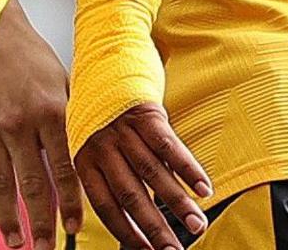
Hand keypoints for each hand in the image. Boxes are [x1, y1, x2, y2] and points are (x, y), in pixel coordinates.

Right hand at [0, 5, 83, 248]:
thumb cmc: (32, 58)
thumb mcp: (63, 83)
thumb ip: (72, 121)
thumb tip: (89, 157)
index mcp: (49, 111)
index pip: (63, 167)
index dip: (68, 201)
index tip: (73, 227)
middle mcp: (18, 124)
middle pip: (30, 184)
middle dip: (39, 220)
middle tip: (45, 248)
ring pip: (0, 185)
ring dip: (9, 219)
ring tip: (17, 242)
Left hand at [75, 104, 211, 249]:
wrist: (104, 56)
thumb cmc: (101, 105)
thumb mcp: (93, 139)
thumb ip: (108, 172)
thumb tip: (133, 213)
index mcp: (84, 160)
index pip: (106, 206)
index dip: (127, 231)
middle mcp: (102, 148)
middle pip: (130, 196)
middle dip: (154, 228)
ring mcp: (124, 130)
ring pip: (153, 174)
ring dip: (176, 203)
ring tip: (195, 226)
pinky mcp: (145, 112)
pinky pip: (168, 145)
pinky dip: (187, 168)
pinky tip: (203, 188)